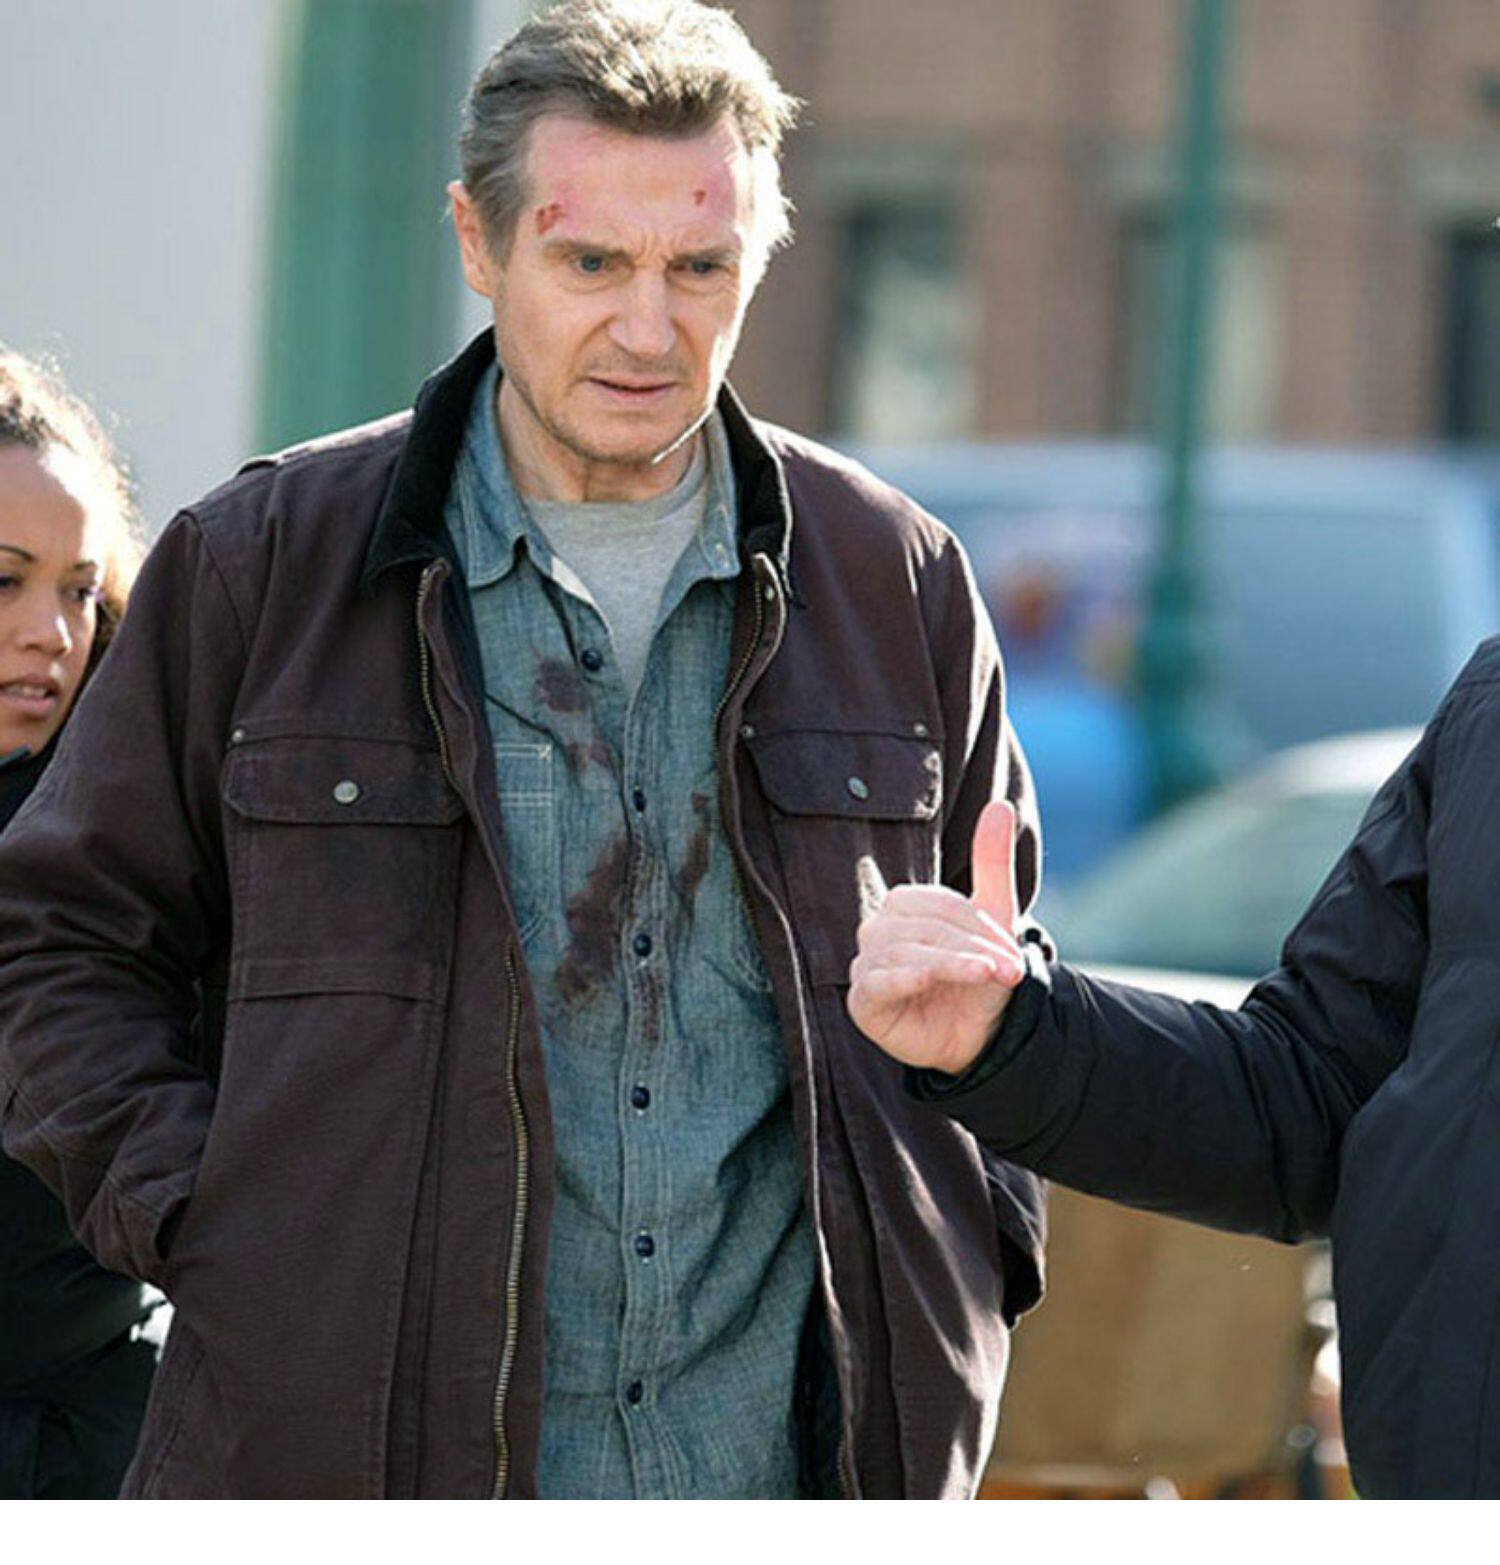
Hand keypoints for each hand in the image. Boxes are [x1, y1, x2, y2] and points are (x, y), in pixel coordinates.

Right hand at [846, 800, 1025, 1076]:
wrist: (978, 1035)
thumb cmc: (979, 974)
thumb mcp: (994, 916)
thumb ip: (991, 861)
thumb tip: (1000, 805)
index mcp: (902, 905)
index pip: (938, 904)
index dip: (979, 926)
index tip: (1013, 953)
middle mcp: (877, 930)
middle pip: (925, 928)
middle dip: (972, 948)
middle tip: (1011, 970)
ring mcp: (866, 965)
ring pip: (908, 953)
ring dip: (955, 965)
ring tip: (991, 978)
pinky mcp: (863, 1001)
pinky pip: (878, 981)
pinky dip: (906, 976)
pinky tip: (931, 979)